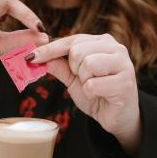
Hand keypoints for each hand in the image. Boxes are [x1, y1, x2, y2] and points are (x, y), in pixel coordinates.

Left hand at [30, 34, 140, 154]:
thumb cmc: (96, 94)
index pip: (71, 40)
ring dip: (84, 81)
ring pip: (88, 64)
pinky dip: (91, 93)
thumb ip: (59, 66)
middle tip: (85, 80)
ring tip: (94, 87)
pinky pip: (93, 84)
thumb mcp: (73, 79)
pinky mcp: (126, 82)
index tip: (31, 57)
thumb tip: (36, 57)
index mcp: (102, 42)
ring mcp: (124, 63)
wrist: (116, 117)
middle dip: (74, 70)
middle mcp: (116, 47)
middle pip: (78, 51)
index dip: (49, 49)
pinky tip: (101, 95)